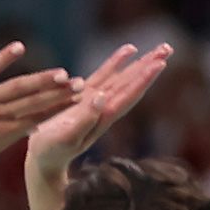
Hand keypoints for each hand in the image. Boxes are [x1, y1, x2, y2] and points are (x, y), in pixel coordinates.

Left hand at [0, 44, 82, 165]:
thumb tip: (31, 125)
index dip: (60, 108)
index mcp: (3, 131)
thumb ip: (10, 135)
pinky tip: (20, 47)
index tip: (80, 100)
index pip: (38, 117)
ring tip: (62, 75)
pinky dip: (3, 57)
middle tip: (82, 86)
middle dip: (60, 95)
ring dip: (41, 81)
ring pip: (17, 88)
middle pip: (34, 103)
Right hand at [26, 42, 170, 185]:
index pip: (128, 96)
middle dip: (149, 67)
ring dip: (141, 63)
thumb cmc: (50, 152)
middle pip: (132, 84)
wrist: (42, 161)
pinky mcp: (84, 97)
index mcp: (102, 118)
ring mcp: (95, 101)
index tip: (159, 64)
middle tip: (167, 48)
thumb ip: (84, 119)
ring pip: (123, 78)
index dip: (143, 80)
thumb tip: (101, 97)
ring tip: (161, 48)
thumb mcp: (65, 138)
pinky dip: (117, 62)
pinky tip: (129, 49)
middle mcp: (104, 108)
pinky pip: (104, 75)